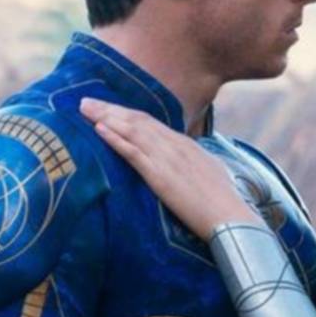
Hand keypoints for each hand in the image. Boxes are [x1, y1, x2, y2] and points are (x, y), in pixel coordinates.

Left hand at [80, 98, 261, 238]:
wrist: (231, 215)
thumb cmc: (224, 200)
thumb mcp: (209, 172)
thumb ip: (194, 163)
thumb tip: (188, 162)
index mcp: (185, 144)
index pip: (150, 123)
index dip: (127, 113)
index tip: (108, 107)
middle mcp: (174, 145)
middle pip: (137, 120)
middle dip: (110, 109)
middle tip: (86, 101)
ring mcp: (166, 158)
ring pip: (131, 130)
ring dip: (105, 117)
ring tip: (84, 109)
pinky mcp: (159, 175)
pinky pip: (132, 152)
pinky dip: (114, 138)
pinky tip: (98, 129)